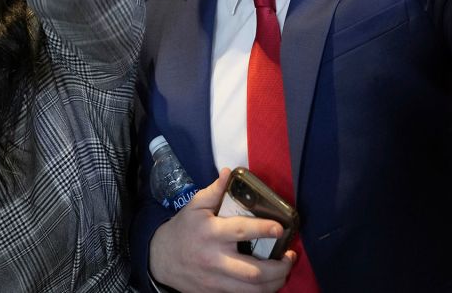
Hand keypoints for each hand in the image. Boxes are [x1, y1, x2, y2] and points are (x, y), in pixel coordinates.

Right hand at [150, 168, 295, 292]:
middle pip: (252, 272)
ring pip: (251, 290)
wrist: (160, 260)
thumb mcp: (194, 206)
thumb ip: (214, 191)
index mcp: (211, 234)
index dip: (263, 229)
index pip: (241, 231)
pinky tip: (270, 283)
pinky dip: (260, 292)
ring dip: (274, 283)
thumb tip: (230, 172)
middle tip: (291, 256)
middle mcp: (215, 260)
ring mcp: (215, 281)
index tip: (281, 228)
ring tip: (285, 270)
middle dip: (278, 268)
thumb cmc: (183, 229)